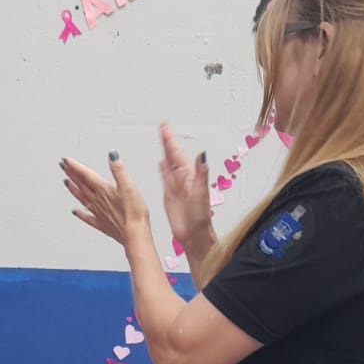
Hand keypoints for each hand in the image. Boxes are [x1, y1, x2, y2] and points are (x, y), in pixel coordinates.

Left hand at [62, 152, 151, 245]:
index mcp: (103, 191)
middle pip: (81, 185)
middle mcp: (98, 201)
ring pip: (81, 198)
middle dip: (71, 174)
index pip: (86, 175)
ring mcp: (98, 213)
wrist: (134, 234)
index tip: (66, 160)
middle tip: (63, 167)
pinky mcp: (101, 224)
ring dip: (73, 189)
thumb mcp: (129, 186)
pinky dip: (80, 214)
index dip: (75, 166)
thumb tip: (112, 156)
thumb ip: (119, 170)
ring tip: (66, 182)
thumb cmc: (134, 213)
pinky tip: (75, 212)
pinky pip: (87, 217)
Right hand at [158, 123, 214, 248]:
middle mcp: (182, 178)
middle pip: (172, 155)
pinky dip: (162, 169)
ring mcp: (175, 186)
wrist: (193, 235)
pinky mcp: (169, 195)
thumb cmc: (200, 217)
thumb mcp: (201, 192)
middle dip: (166, 141)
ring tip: (161, 140)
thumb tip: (202, 154)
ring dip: (164, 152)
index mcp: (188, 175)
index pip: (176, 153)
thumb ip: (201, 173)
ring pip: (168, 164)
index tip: (165, 128)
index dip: (170, 140)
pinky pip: (165, 177)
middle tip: (162, 128)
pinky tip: (161, 163)